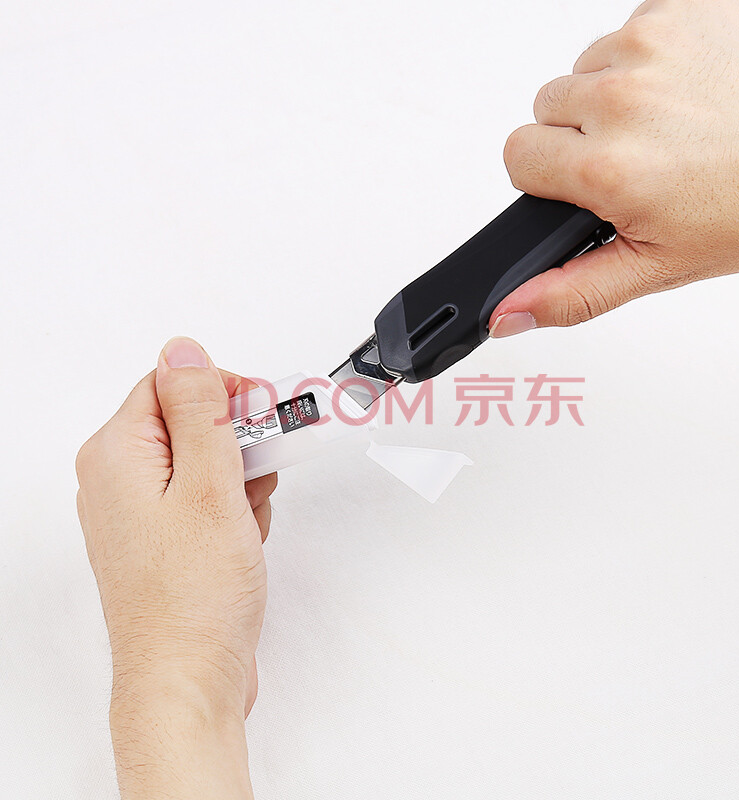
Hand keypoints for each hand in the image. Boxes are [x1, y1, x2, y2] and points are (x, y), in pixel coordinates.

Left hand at [76, 337, 275, 799]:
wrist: (188, 678)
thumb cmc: (193, 598)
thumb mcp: (209, 486)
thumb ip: (199, 411)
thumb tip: (185, 350)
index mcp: (116, 454)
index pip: (169, 383)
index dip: (222, 392)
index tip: (263, 412)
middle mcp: (118, 478)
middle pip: (187, 422)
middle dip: (236, 441)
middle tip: (261, 470)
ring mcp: (138, 511)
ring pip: (201, 461)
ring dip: (239, 477)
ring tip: (249, 516)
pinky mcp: (161, 537)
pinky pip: (201, 496)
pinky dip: (231, 506)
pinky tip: (243, 535)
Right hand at [490, 0, 738, 336]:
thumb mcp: (657, 268)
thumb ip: (571, 293)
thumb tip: (507, 313)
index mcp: (607, 166)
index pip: (517, 157)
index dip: (549, 178)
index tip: (589, 184)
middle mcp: (621, 98)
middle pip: (545, 110)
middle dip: (578, 138)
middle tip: (636, 160)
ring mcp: (651, 44)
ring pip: (584, 70)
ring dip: (611, 98)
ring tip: (667, 126)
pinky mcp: (680, 7)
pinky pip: (628, 33)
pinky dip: (647, 61)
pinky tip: (686, 92)